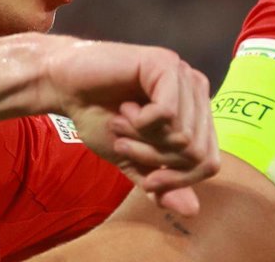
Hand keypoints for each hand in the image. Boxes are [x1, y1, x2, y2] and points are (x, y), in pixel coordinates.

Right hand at [40, 39, 219, 215]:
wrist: (65, 86)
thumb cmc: (99, 116)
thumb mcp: (133, 160)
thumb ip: (161, 183)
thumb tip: (193, 211)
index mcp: (194, 113)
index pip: (209, 162)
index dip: (179, 181)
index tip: (148, 184)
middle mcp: (196, 91)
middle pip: (198, 152)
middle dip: (156, 161)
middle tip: (124, 146)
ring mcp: (184, 76)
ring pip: (182, 135)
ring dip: (142, 141)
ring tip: (121, 123)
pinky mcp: (165, 64)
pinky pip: (167, 113)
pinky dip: (140, 123)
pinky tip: (124, 107)